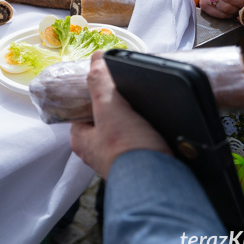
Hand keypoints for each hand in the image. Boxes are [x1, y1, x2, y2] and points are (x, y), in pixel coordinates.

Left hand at [70, 53, 170, 178]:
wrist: (161, 185)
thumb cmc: (128, 152)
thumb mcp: (110, 108)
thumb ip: (100, 83)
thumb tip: (95, 59)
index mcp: (82, 140)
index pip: (81, 111)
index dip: (93, 96)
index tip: (106, 86)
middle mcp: (98, 153)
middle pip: (105, 120)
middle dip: (117, 109)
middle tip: (130, 97)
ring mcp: (120, 160)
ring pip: (124, 132)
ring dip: (135, 121)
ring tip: (145, 110)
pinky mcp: (142, 166)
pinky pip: (142, 143)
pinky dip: (148, 133)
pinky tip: (157, 126)